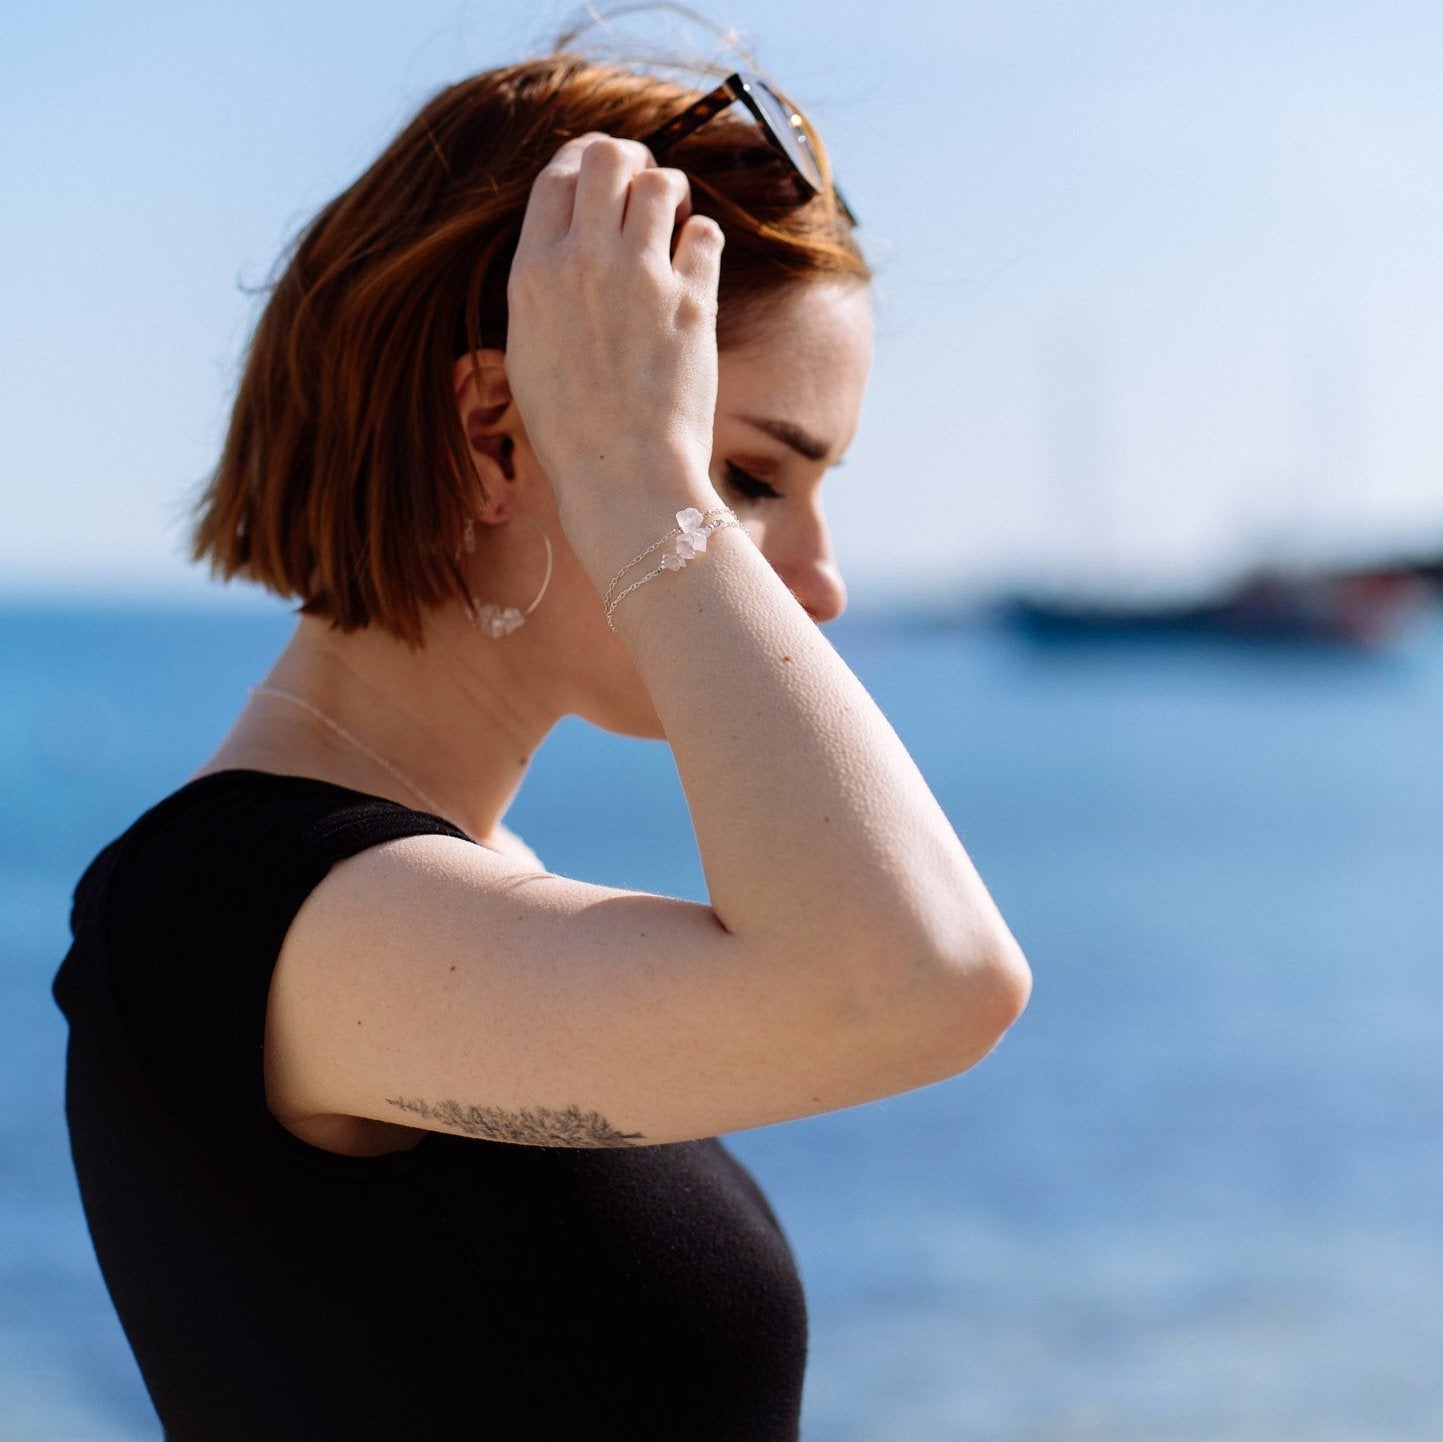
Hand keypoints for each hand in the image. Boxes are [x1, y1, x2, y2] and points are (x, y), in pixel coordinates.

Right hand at [504, 135, 724, 544]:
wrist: (620, 475)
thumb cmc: (572, 430)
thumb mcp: (528, 352)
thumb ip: (544, 288)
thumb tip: (566, 246)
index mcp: (532, 274)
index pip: (556, 176)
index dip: (583, 162)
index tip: (604, 175)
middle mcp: (583, 263)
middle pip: (606, 158)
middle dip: (631, 162)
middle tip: (646, 185)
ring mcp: (640, 279)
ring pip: (661, 182)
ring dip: (672, 192)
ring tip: (676, 221)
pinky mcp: (692, 303)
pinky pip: (705, 233)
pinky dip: (702, 238)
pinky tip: (696, 262)